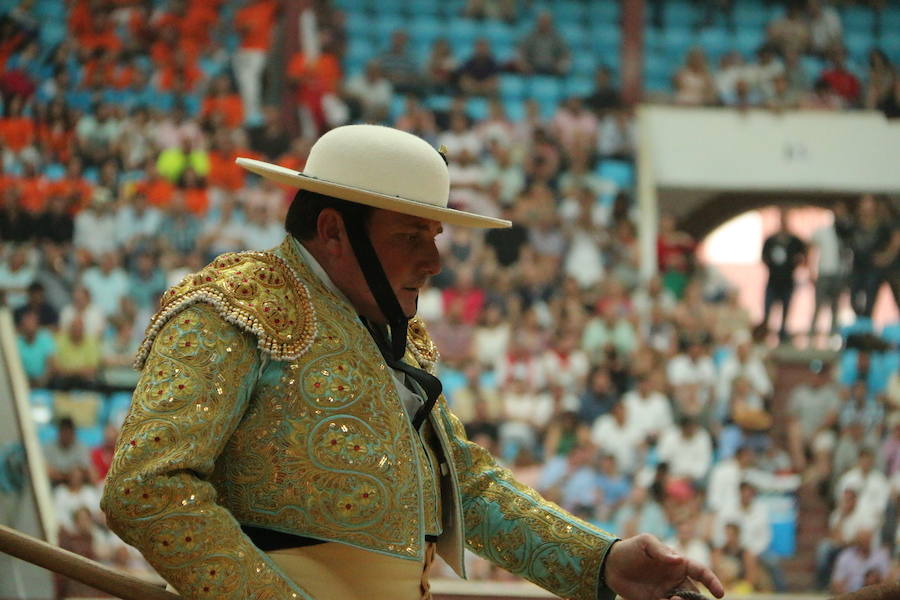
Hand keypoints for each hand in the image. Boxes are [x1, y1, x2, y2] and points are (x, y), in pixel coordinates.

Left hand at [604, 534, 724, 599]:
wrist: (610, 565)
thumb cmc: (631, 549)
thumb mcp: (645, 543)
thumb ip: (661, 550)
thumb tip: (678, 559)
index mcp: (679, 564)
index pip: (700, 572)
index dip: (712, 582)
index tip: (719, 593)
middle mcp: (676, 580)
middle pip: (695, 594)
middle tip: (676, 599)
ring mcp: (667, 593)